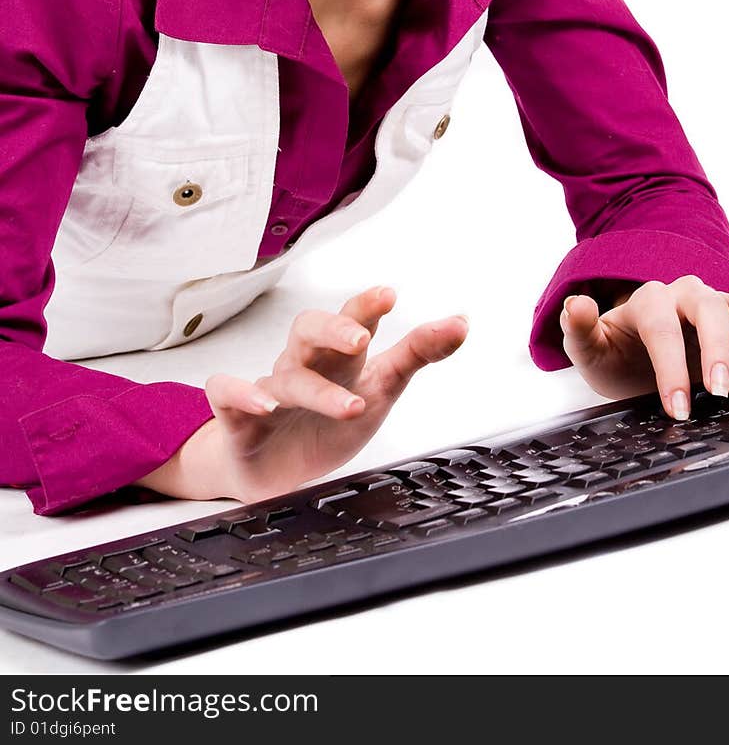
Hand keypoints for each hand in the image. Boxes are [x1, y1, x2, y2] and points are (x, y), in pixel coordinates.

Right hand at [202, 285, 467, 502]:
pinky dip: (241, 394)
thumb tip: (461, 322)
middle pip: (310, 330)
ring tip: (349, 406)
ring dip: (318, 390)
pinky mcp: (240, 418)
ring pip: (287, 375)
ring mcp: (272, 388)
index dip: (367, 305)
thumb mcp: (381, 388)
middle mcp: (304, 364)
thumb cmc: (329, 421)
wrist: (276, 473)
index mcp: (339, 356)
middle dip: (334, 329)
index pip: (353, 319)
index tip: (389, 295)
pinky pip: (228, 394)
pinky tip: (263, 403)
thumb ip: (417, 354)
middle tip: (361, 338)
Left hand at [559, 273, 728, 420]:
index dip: (672, 366)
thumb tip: (575, 305)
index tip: (678, 408)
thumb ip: (579, 328)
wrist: (636, 361)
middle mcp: (687, 296)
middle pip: (711, 307)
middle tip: (720, 394)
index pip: (663, 325)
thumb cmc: (615, 354)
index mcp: (649, 300)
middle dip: (718, 350)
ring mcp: (719, 310)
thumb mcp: (590, 350)